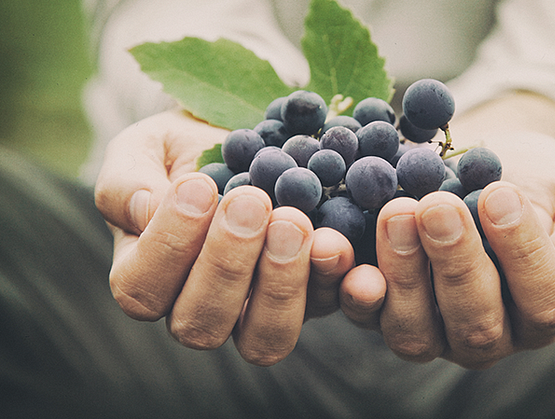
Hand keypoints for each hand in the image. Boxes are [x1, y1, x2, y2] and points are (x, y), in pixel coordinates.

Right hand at [95, 109, 354, 364]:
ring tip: (293, 221)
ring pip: (265, 337)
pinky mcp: (312, 296)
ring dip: (280, 283)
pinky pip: (326, 305)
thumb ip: (125, 180)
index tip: (197, 186)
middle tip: (251, 202)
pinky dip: (334, 278)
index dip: (167, 245)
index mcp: (149, 277)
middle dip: (227, 265)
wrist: (247, 138)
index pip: (142, 288)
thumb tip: (142, 210)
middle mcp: (201, 306)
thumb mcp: (146, 148)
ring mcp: (259, 309)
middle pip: (202, 324)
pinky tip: (336, 241)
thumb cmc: (185, 149)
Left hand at [339, 116, 554, 368]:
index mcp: (541, 313)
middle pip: (474, 323)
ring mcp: (430, 329)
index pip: (544, 303)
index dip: (524, 255)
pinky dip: (348, 285)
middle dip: (454, 263)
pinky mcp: (382, 309)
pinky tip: (339, 248)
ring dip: (401, 273)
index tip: (501, 194)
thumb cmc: (540, 184)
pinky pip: (362, 313)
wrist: (487, 167)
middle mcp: (487, 335)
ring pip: (413, 329)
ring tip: (397, 212)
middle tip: (438, 206)